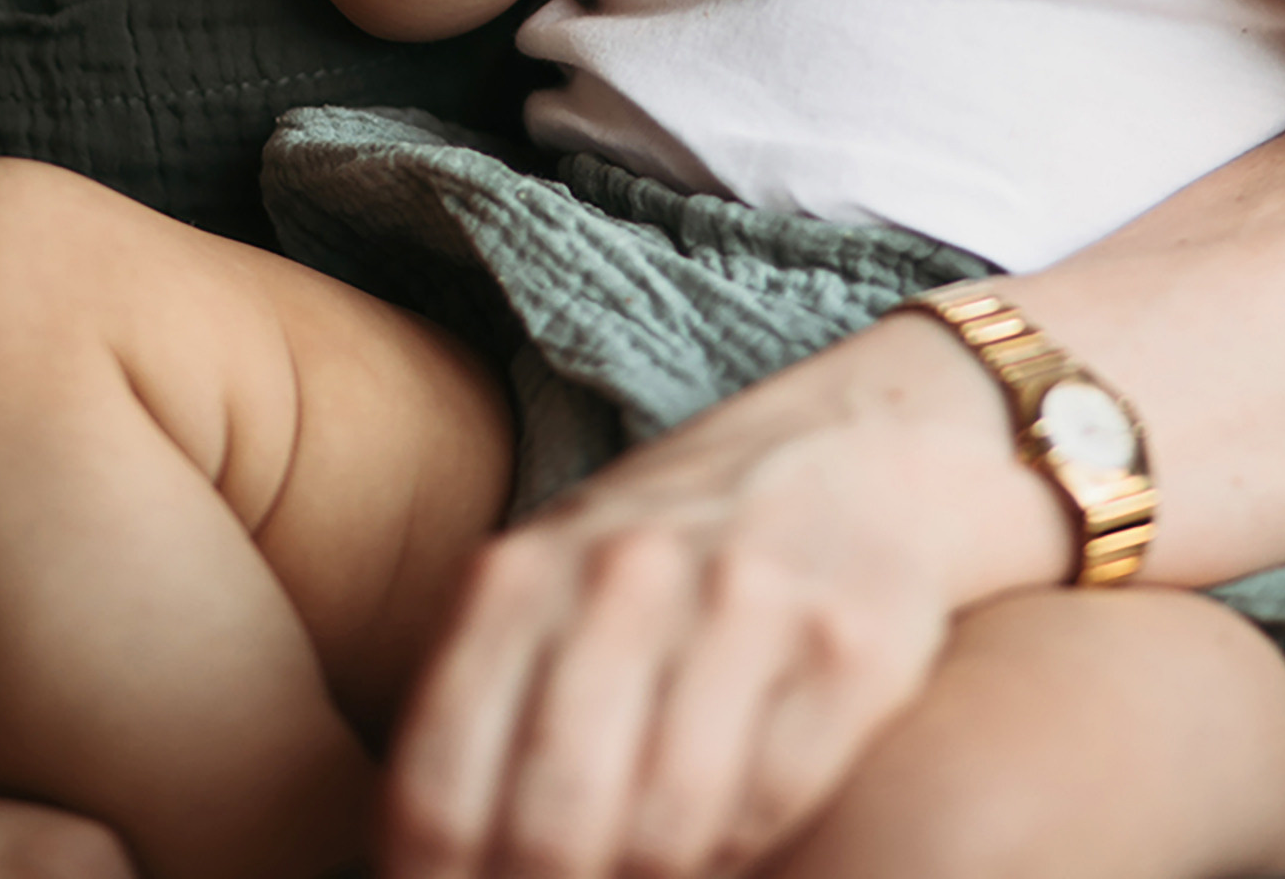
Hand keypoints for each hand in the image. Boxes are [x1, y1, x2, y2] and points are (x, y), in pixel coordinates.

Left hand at [379, 306, 1051, 878]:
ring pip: (665, 834)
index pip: (438, 789)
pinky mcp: (850, 646)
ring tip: (645, 869)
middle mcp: (628, 576)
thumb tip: (424, 860)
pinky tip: (728, 831)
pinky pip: (769, 809)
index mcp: (525, 571)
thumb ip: (483, 702)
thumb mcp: (551, 582)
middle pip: (550, 827)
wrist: (861, 448)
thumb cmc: (675, 545)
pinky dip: (741, 846)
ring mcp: (744, 605)